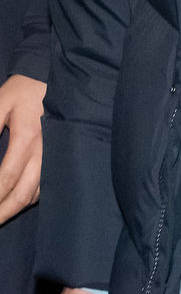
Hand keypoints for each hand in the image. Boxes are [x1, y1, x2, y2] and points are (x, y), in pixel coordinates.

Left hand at [0, 74, 44, 223]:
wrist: (55, 77)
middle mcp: (45, 150)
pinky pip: (47, 183)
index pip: (7, 177)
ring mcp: (56, 154)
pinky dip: (32, 197)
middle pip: (24, 193)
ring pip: (38, 192)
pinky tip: (20, 201)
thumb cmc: (23, 91)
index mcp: (27, 137)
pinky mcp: (61, 154)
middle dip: (4, 212)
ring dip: (18, 208)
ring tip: (2, 216)